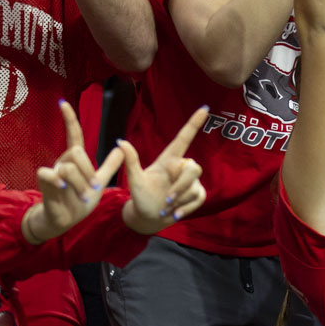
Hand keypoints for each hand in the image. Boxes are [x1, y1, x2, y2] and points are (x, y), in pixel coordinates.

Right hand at [22, 101, 125, 243]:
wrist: (65, 220)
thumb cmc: (79, 201)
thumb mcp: (99, 182)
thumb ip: (109, 166)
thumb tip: (121, 148)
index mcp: (76, 160)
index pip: (73, 135)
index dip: (69, 119)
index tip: (63, 103)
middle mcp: (63, 162)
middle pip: (77, 152)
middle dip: (88, 171)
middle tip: (92, 189)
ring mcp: (53, 172)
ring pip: (69, 167)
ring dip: (80, 185)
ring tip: (82, 197)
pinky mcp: (45, 183)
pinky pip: (49, 174)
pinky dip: (58, 180)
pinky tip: (63, 188)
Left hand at [119, 106, 208, 233]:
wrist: (148, 218)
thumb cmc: (141, 196)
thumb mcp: (134, 180)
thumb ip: (131, 161)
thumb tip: (120, 142)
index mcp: (169, 159)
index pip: (184, 138)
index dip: (194, 123)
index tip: (205, 108)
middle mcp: (181, 168)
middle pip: (193, 168)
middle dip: (181, 186)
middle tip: (167, 199)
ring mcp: (191, 182)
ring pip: (194, 186)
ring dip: (179, 199)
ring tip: (165, 208)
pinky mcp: (197, 195)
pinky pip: (198, 198)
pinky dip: (186, 208)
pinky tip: (174, 214)